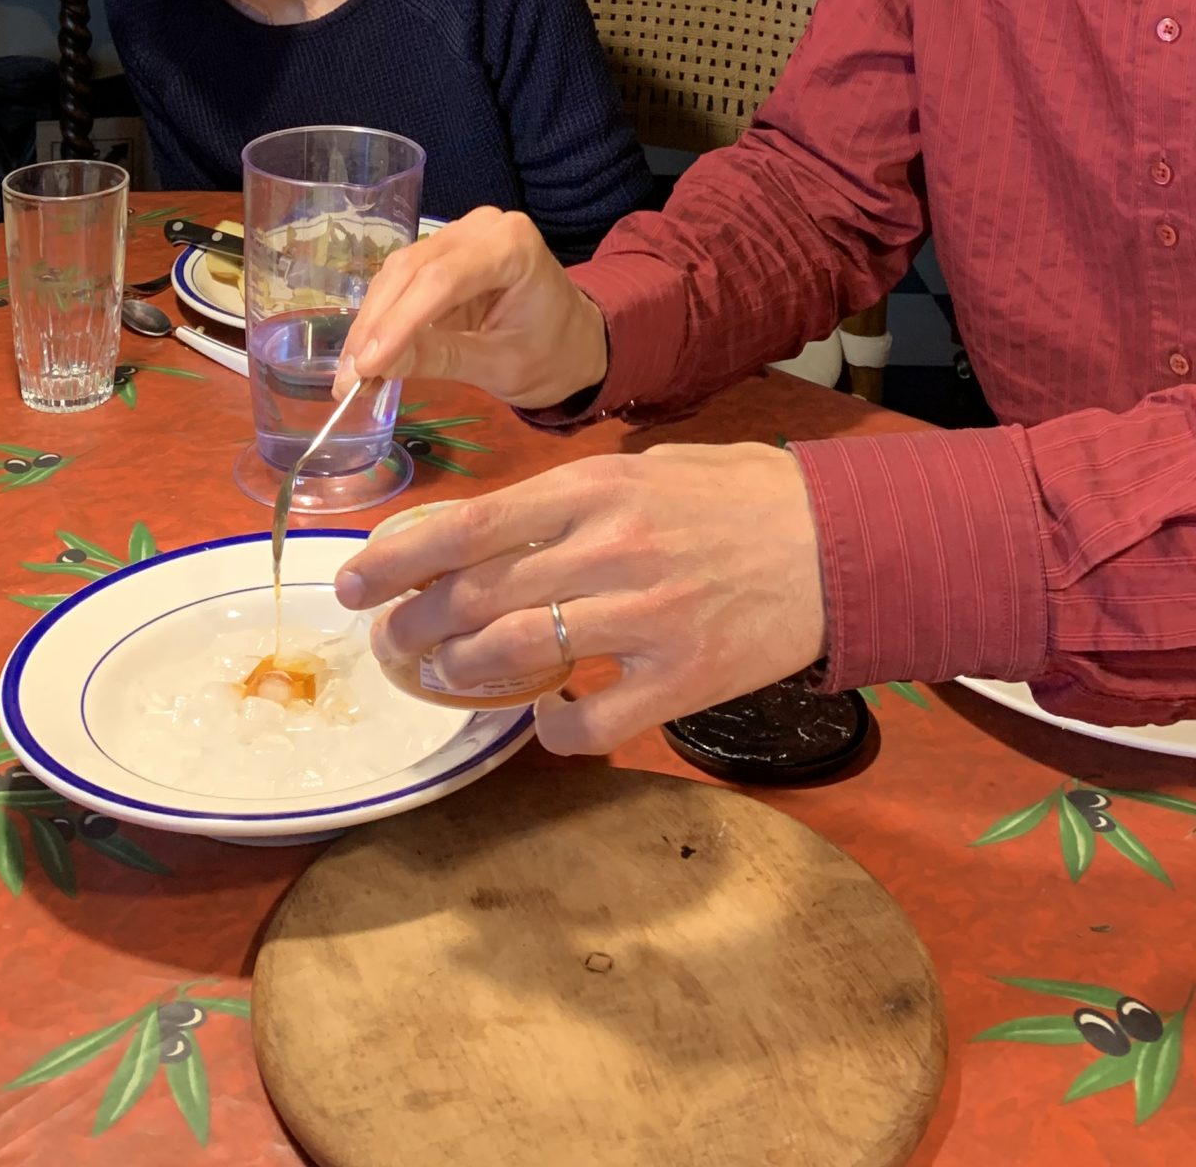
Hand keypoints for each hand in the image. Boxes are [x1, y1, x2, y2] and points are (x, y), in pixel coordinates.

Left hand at [334, 443, 827, 753]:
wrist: (841, 541)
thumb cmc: (741, 497)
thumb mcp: (647, 468)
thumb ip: (571, 500)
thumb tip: (492, 532)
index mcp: (594, 489)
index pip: (466, 526)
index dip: (395, 559)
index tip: (353, 584)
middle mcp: (609, 549)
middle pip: (476, 596)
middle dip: (414, 626)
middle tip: (390, 644)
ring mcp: (645, 617)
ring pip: (517, 656)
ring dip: (464, 675)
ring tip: (444, 680)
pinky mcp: (683, 678)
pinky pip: (592, 722)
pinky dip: (555, 728)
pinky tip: (548, 716)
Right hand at [335, 206, 608, 411]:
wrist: (575, 340)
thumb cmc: (552, 355)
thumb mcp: (501, 367)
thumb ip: (440, 359)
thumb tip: (375, 366)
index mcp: (512, 247)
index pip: (442, 280)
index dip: (398, 322)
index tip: (366, 366)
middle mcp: (483, 227)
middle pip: (413, 270)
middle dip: (376, 326)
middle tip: (347, 377)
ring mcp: (461, 233)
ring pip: (400, 272)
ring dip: (371, 322)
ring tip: (351, 372)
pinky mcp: (444, 249)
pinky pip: (404, 278)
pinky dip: (383, 315)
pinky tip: (366, 351)